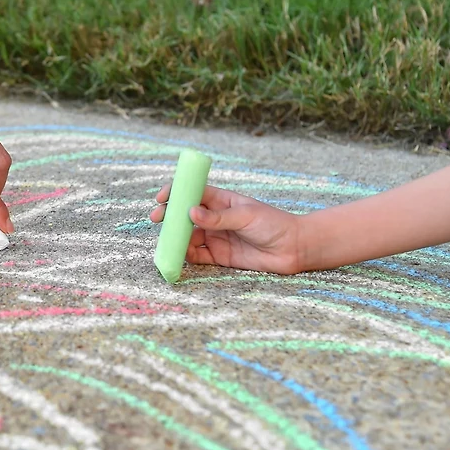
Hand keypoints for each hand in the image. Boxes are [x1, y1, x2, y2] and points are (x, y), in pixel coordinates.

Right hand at [150, 184, 302, 274]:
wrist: (293, 249)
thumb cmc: (274, 224)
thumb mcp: (246, 216)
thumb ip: (218, 218)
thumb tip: (190, 213)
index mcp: (221, 200)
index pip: (192, 192)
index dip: (175, 193)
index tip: (161, 197)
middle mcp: (215, 217)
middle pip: (185, 215)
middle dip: (169, 216)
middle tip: (156, 219)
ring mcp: (216, 236)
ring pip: (187, 236)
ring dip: (176, 238)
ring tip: (168, 241)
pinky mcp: (219, 256)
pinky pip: (197, 255)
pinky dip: (186, 255)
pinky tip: (180, 255)